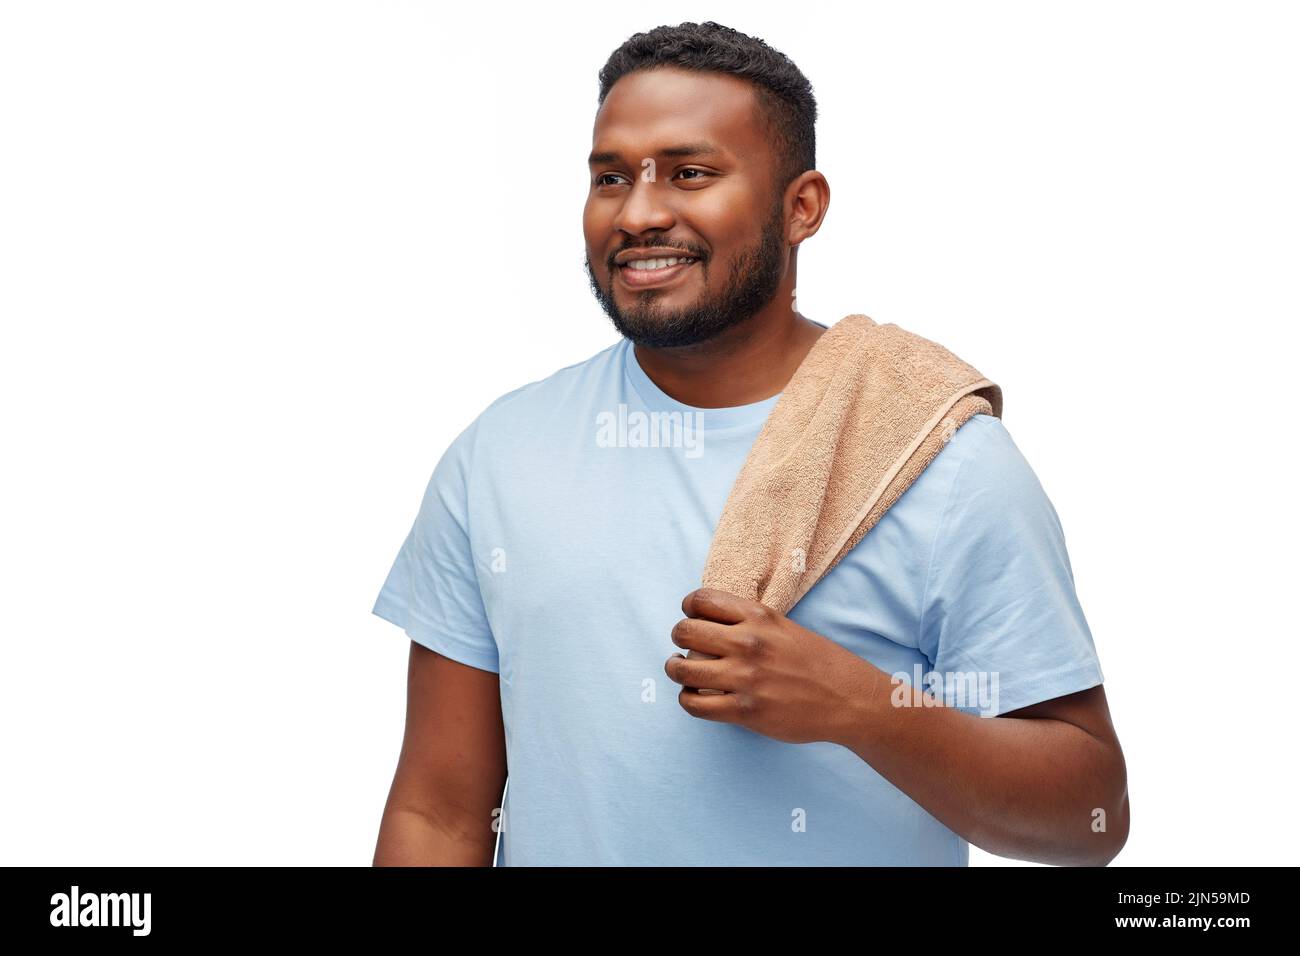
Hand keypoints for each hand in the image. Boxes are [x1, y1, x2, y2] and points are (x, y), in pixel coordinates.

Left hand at [664, 587, 875, 744]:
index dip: (689, 608)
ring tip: (680, 670)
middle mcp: (748, 643)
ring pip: (682, 669)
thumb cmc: (815, 661)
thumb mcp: (783, 627)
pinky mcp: (745, 710)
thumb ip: (747, 622)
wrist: (847, 698)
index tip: (691, 617)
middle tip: (685, 647)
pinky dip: (688, 699)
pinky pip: (694, 704)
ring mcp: (745, 678)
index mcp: (758, 616)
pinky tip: (695, 696)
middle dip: (679, 638)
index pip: (701, 600)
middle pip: (684, 632)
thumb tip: (707, 622)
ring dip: (675, 669)